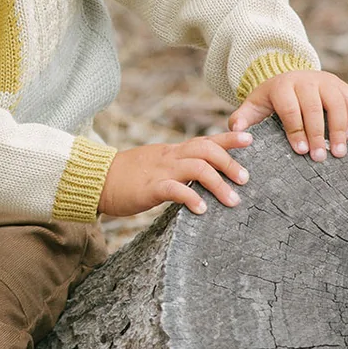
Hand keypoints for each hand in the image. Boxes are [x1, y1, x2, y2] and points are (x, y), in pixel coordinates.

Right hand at [98, 132, 251, 217]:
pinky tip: (202, 210)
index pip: (205, 140)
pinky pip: (175, 190)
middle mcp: (170, 157)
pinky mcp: (149, 188)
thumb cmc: (127, 176)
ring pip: (197, 167)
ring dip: (218, 183)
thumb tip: (201, 175)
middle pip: (206, 149)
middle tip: (245, 179)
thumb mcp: (155, 165)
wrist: (96, 179)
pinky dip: (192, 198)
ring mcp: (160, 171)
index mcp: (172, 152)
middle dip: (230, 162)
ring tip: (232, 200)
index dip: (229, 138)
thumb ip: (177, 167)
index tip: (251, 138)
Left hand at [227, 70, 347, 161]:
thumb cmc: (271, 100)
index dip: (296, 130)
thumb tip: (235, 132)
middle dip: (317, 134)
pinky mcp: (340, 84)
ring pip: (336, 103)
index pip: (290, 109)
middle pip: (313, 108)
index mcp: (281, 85)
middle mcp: (305, 79)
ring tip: (339, 152)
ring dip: (339, 129)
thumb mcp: (254, 106)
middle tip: (320, 157)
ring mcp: (325, 80)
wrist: (289, 79)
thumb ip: (242, 118)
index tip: (301, 151)